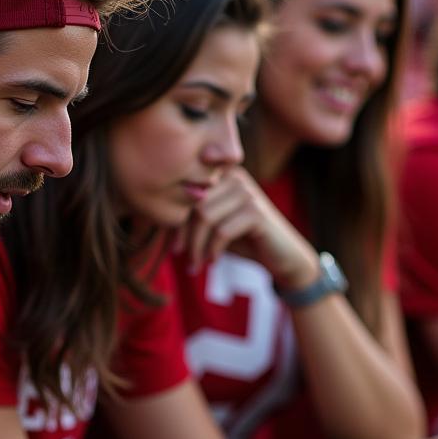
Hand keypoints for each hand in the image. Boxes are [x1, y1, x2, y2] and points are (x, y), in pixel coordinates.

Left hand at [172, 167, 319, 289]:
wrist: (281, 257)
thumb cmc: (243, 240)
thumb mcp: (213, 225)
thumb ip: (191, 217)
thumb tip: (156, 218)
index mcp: (222, 175)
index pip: (187, 192)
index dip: (175, 221)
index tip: (173, 247)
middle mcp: (235, 177)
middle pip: (192, 203)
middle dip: (183, 235)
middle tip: (181, 258)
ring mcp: (247, 192)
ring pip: (204, 217)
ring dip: (196, 246)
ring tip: (196, 264)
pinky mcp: (256, 212)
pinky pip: (221, 231)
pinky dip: (212, 250)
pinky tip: (213, 261)